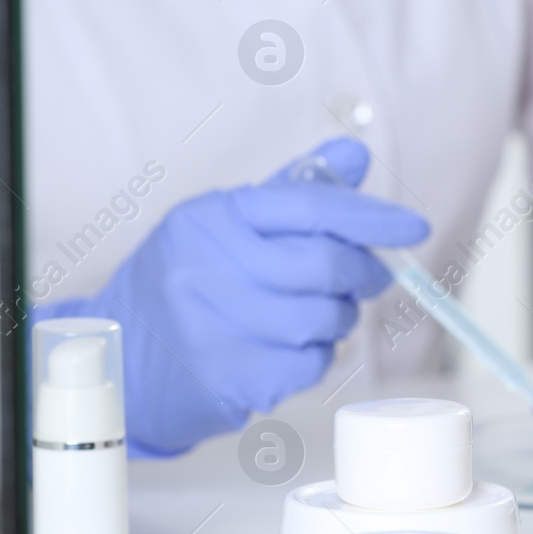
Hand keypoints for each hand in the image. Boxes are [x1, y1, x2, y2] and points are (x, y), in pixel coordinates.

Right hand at [41, 138, 429, 454]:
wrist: (120, 360)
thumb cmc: (181, 285)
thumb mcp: (220, 226)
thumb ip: (289, 193)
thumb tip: (354, 157)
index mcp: (210, 219)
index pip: (308, 207)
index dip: (369, 216)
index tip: (412, 227)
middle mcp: (206, 268)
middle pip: (325, 265)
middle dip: (364, 273)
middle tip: (369, 278)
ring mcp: (215, 327)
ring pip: (324, 319)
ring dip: (337, 319)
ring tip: (315, 315)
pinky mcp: (227, 377)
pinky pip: (309, 364)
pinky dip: (315, 357)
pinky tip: (288, 348)